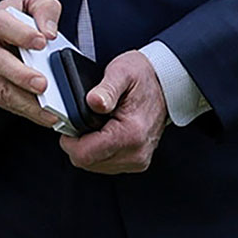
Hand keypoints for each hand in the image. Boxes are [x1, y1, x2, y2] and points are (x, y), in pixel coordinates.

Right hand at [0, 0, 62, 127]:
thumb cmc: (8, 18)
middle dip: (22, 76)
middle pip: (0, 63)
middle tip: (43, 84)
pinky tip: (42, 115)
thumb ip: (44, 8)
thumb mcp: (27, 1)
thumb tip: (50, 31)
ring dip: (25, 102)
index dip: (23, 34)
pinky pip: (2, 103)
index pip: (4, 26)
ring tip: (49, 110)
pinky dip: (23, 111)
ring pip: (0, 89)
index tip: (43, 41)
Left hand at [59, 50, 168, 173]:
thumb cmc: (144, 77)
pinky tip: (105, 132)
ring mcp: (138, 160)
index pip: (85, 154)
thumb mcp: (122, 72)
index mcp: (131, 133)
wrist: (167, 84)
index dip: (69, 139)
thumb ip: (106, 88)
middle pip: (87, 162)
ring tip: (97, 124)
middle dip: (78, 142)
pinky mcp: (137, 162)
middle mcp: (136, 153)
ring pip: (94, 166)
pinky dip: (99, 150)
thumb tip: (93, 101)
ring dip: (89, 147)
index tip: (70, 123)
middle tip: (84, 120)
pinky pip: (106, 164)